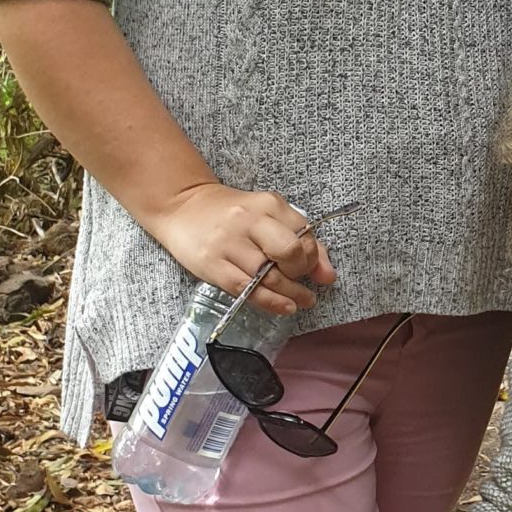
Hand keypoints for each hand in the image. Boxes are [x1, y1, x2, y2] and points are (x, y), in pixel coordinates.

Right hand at [144, 184, 336, 314]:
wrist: (183, 207)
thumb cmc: (232, 214)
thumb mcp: (268, 216)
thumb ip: (301, 240)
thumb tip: (328, 275)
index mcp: (268, 204)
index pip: (304, 234)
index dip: (313, 257)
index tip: (312, 268)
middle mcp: (249, 220)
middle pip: (289, 252)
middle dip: (301, 272)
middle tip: (302, 282)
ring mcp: (228, 243)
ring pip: (269, 276)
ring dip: (291, 294)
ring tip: (300, 301)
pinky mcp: (211, 264)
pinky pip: (246, 289)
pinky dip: (271, 302)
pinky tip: (284, 306)